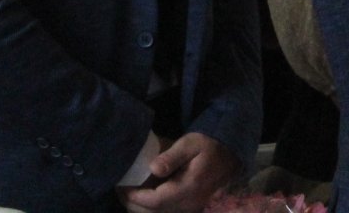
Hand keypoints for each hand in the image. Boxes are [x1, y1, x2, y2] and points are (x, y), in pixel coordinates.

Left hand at [121, 133, 242, 212]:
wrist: (229, 154)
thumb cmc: (208, 145)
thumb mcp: (190, 143)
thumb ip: (171, 156)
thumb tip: (153, 168)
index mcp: (188, 188)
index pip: (156, 201)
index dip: (136, 197)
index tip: (122, 186)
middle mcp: (189, 203)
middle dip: (133, 204)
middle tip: (119, 189)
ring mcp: (190, 208)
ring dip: (141, 207)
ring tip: (127, 192)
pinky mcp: (190, 207)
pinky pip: (166, 212)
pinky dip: (151, 208)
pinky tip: (143, 195)